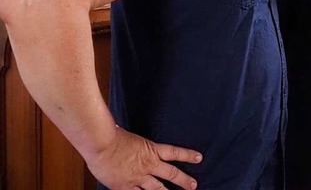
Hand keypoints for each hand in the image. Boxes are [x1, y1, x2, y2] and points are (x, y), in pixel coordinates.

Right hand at [86, 126, 201, 189]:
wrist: (101, 144)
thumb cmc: (113, 135)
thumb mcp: (132, 137)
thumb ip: (138, 145)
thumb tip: (137, 145)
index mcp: (151, 149)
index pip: (175, 152)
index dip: (188, 155)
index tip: (199, 158)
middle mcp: (148, 164)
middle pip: (171, 174)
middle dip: (184, 180)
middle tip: (194, 185)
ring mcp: (137, 177)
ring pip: (158, 189)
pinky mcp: (125, 187)